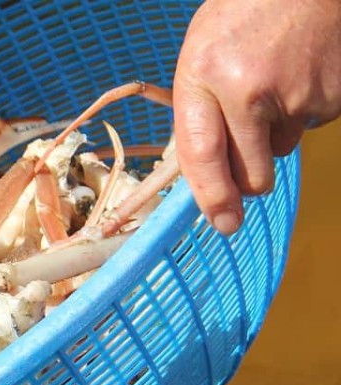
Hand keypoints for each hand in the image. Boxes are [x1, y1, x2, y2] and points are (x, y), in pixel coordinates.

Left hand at [173, 0, 340, 234]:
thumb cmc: (244, 15)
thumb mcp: (201, 55)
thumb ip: (198, 112)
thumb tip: (203, 174)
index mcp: (204, 75)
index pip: (202, 154)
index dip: (212, 197)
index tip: (223, 223)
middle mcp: (248, 89)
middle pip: (251, 173)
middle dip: (248, 180)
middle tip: (246, 161)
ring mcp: (296, 93)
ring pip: (281, 150)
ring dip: (275, 132)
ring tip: (274, 81)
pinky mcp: (333, 94)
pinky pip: (312, 125)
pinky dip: (305, 109)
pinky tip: (301, 72)